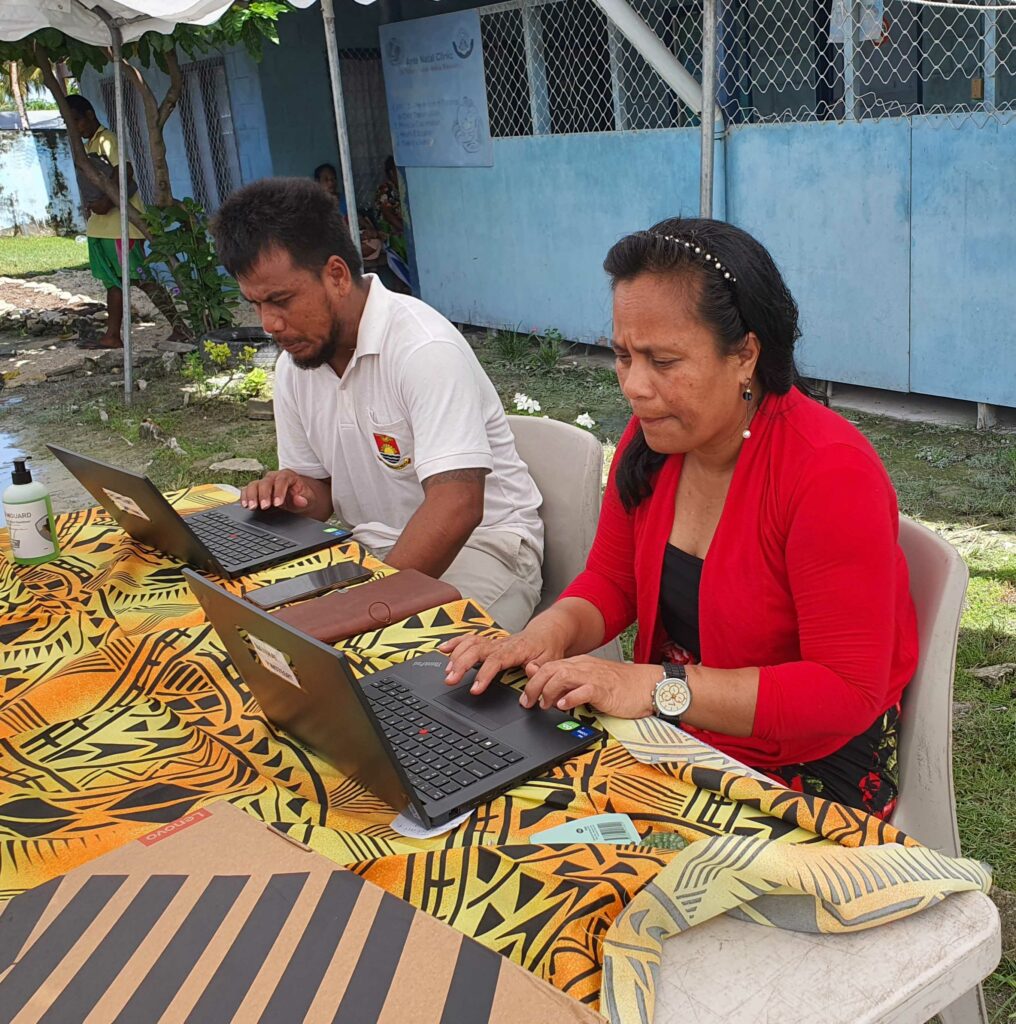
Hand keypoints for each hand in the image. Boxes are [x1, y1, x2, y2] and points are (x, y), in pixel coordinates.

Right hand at [240, 469, 314, 512]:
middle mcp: (273, 477)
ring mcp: (263, 482)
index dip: (279, 491)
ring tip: (252, 507)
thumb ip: (304, 499)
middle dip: (264, 495)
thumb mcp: (308, 498)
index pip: (282, 480)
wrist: (297, 496)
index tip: (278, 503)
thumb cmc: (302, 496)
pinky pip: (246, 490)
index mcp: (287, 476)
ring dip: (251, 496)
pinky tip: (245, 505)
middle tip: (265, 506)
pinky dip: (244, 497)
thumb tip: (300, 500)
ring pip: (254, 485)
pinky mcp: (256, 489)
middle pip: (266, 482)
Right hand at [440, 616, 571, 693]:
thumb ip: (539, 673)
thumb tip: (528, 684)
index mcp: (516, 649)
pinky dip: (454, 643)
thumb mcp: (550, 662)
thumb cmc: (547, 648)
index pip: (496, 660)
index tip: (475, 689)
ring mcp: (493, 641)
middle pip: (476, 650)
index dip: (484, 674)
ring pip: (470, 643)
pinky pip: (469, 639)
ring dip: (456, 655)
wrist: (547, 632)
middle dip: (461, 664)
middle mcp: (501, 643)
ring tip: (447, 671)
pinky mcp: (488, 642)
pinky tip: (443, 649)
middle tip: (450, 680)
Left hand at [520, 656, 660, 718]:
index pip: (549, 666)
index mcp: (579, 664)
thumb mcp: (589, 680)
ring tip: (544, 705)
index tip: (525, 697)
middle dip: (535, 686)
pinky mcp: (604, 690)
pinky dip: (570, 698)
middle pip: (551, 670)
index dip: (533, 681)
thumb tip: (546, 680)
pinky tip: (563, 706)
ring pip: (563, 676)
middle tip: (528, 703)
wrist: (646, 686)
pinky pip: (584, 690)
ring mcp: (594, 677)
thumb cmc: (619, 686)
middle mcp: (584, 667)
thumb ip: (568, 680)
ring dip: (549, 691)